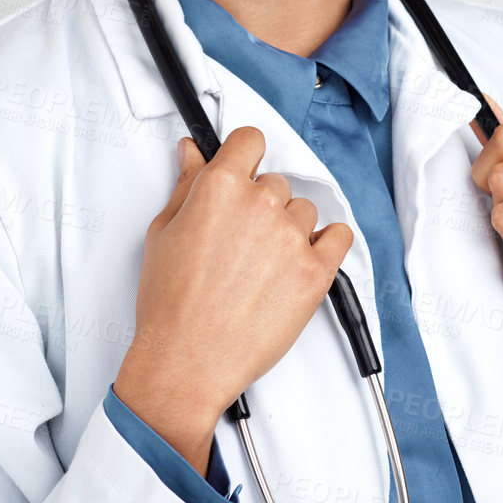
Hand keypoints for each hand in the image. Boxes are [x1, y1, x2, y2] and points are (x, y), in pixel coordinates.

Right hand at [114, 127, 354, 473]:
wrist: (187, 361)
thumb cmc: (170, 305)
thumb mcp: (164, 233)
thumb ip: (186, 184)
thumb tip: (192, 153)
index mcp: (220, 188)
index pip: (250, 140)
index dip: (245, 157)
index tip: (243, 172)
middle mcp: (260, 205)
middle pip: (276, 183)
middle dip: (261, 206)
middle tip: (241, 242)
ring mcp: (291, 238)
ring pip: (304, 212)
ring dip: (289, 230)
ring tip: (261, 266)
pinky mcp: (316, 271)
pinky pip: (339, 237)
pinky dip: (325, 245)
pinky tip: (300, 261)